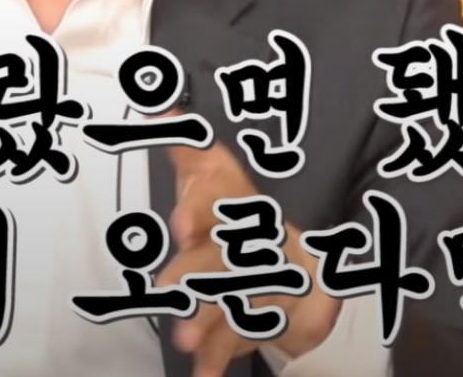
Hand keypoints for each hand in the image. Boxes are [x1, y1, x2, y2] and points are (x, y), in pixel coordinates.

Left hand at [157, 136, 342, 376]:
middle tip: (167, 288)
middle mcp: (249, 249)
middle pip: (222, 259)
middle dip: (195, 273)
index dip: (198, 213)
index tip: (179, 225)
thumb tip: (156, 110)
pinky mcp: (252, 322)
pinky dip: (216, 362)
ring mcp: (255, 288)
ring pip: (229, 304)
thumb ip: (188, 147)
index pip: (219, 205)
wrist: (306, 268)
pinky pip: (234, 343)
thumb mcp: (220, 175)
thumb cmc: (243, 214)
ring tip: (181, 337)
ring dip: (206, 320)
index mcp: (237, 208)